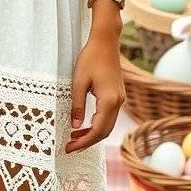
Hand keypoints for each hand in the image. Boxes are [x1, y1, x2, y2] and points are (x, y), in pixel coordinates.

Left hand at [65, 35, 124, 152]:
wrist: (105, 42)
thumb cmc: (91, 58)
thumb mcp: (78, 81)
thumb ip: (77, 105)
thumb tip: (76, 126)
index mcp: (109, 100)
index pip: (97, 130)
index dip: (84, 142)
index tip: (70, 148)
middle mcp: (118, 102)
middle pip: (104, 132)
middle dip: (88, 142)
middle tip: (70, 147)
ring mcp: (120, 99)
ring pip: (107, 125)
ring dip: (92, 134)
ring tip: (75, 138)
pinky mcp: (117, 95)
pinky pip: (109, 116)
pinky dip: (97, 124)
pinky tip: (85, 125)